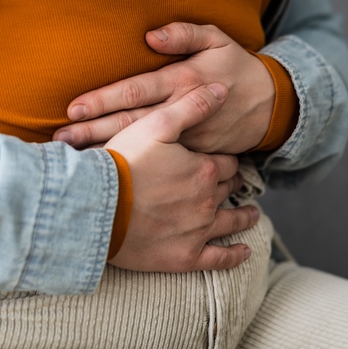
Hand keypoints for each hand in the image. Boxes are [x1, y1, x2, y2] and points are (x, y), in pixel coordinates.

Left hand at [54, 23, 274, 153]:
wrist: (272, 106)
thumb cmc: (236, 67)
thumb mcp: (217, 40)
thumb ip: (184, 34)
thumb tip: (150, 35)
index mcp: (183, 80)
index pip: (135, 90)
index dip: (103, 100)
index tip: (73, 108)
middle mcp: (182, 112)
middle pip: (130, 123)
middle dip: (94, 132)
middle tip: (62, 140)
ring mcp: (188, 138)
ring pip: (143, 146)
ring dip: (109, 153)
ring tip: (76, 160)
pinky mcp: (195, 156)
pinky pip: (161, 162)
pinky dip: (136, 168)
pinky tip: (111, 174)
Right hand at [105, 83, 259, 271]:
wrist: (95, 207)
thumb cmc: (123, 162)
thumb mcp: (156, 124)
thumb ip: (192, 106)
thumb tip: (222, 89)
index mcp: (204, 169)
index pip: (226, 163)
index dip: (224, 160)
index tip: (222, 161)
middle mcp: (207, 201)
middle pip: (227, 189)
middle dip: (230, 184)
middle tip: (234, 183)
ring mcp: (198, 231)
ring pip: (230, 222)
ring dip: (243, 217)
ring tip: (252, 215)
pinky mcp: (184, 257)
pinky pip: (218, 259)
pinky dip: (233, 255)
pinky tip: (243, 252)